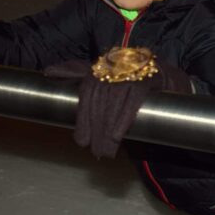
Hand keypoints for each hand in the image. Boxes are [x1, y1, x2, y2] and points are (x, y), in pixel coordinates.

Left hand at [44, 50, 190, 157]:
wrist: (167, 74)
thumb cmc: (129, 78)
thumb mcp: (102, 73)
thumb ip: (76, 72)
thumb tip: (47, 72)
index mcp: (101, 64)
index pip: (87, 92)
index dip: (83, 118)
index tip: (80, 141)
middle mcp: (115, 63)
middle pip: (100, 99)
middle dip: (95, 128)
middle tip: (95, 151)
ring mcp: (133, 69)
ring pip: (114, 100)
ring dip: (108, 127)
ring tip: (107, 150)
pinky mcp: (150, 76)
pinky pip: (134, 98)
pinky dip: (124, 117)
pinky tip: (118, 134)